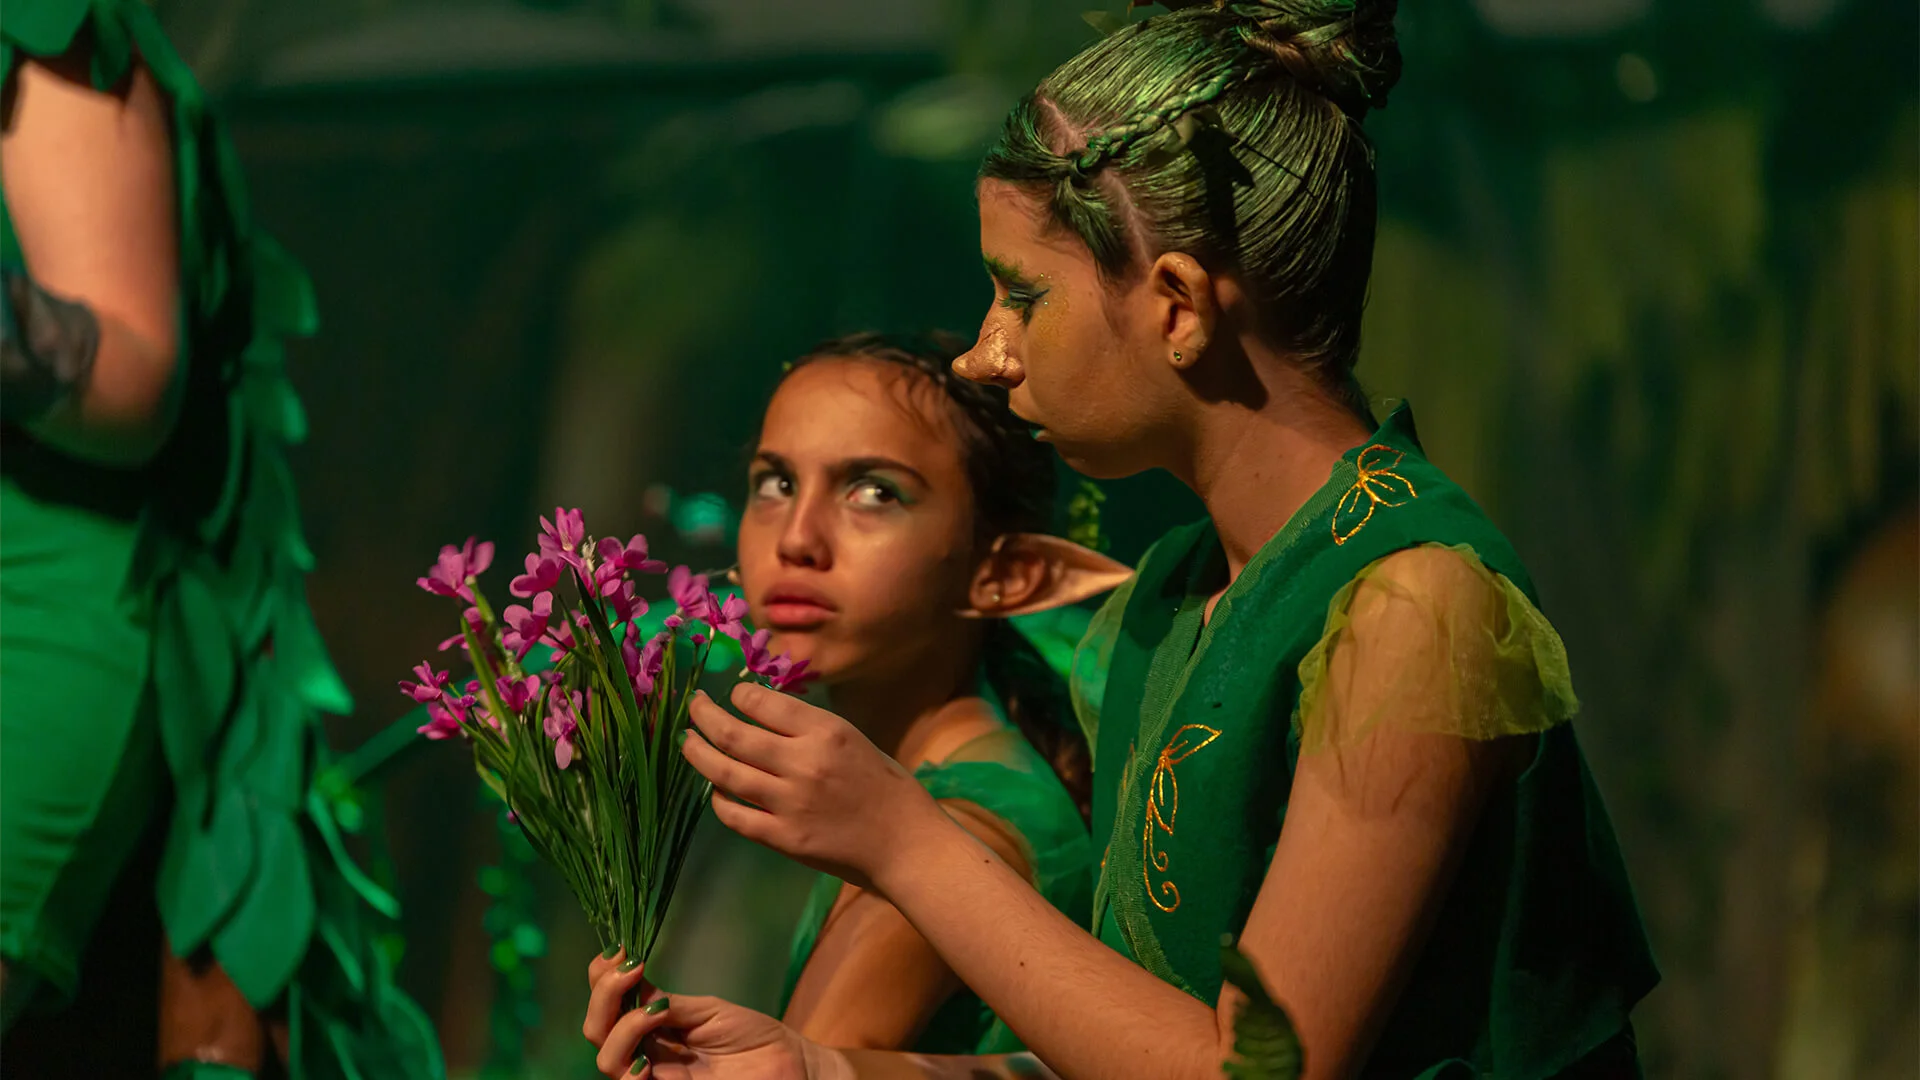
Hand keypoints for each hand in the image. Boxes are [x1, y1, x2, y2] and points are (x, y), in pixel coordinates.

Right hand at [585, 951, 824, 1078]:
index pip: (609, 1004)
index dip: (601, 978)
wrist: (789, 1065)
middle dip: (604, 997)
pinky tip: (649, 1056)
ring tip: (655, 1011)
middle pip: (597, 1031)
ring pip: (608, 1061)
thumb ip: (669, 1003)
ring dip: (623, 1029)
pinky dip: (633, 1066)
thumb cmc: (753, 1037)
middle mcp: (645, 1051)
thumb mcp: (708, 1011)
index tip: (619, 951)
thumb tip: (633, 981)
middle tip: (631, 971)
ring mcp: (655, 1076)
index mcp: (651, 1026)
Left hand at [683, 684, 947, 890]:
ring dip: (699, 754)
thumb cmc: (887, 788)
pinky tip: (714, 791)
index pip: (763, 703)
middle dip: (704, 716)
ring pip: (725, 773)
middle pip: (733, 734)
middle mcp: (803, 763)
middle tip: (694, 707)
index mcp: (826, 732)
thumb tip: (762, 713)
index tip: (732, 694)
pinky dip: (718, 801)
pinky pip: (735, 816)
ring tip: (688, 742)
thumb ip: (810, 729)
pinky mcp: (784, 838)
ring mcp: (789, 803)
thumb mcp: (854, 740)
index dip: (739, 695)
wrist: (906, 845)